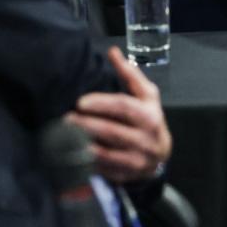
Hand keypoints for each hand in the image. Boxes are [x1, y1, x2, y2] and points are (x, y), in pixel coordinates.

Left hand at [66, 47, 171, 182]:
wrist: (161, 153)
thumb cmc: (149, 118)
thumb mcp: (146, 95)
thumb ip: (129, 73)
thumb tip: (113, 52)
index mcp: (149, 116)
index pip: (123, 107)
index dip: (100, 104)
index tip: (80, 102)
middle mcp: (145, 139)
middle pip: (112, 131)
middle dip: (86, 124)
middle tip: (65, 118)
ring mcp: (136, 160)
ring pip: (106, 153)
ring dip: (82, 144)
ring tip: (64, 135)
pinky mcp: (126, 174)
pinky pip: (103, 169)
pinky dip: (86, 161)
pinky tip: (72, 152)